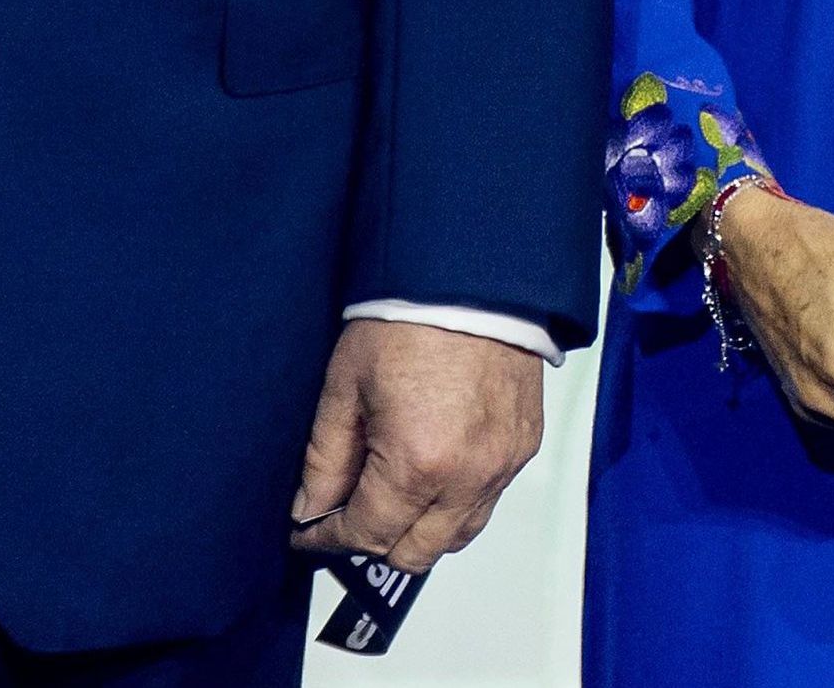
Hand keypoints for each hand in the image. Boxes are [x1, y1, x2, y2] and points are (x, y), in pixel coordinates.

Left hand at [284, 319, 545, 572]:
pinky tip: (432, 474)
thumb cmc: (408, 319)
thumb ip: (325, 459)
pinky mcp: (523, 449)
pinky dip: (456, 503)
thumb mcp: (345, 386)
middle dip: (374, 542)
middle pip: (414, 553)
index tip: (310, 532)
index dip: (329, 539)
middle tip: (347, 515)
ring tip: (390, 498)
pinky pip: (486, 501)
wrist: (473, 278)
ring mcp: (501, 466)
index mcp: (416, 463)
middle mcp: (466, 478)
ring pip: (456, 536)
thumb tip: (310, 507)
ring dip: (419, 531)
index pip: (367, 534)